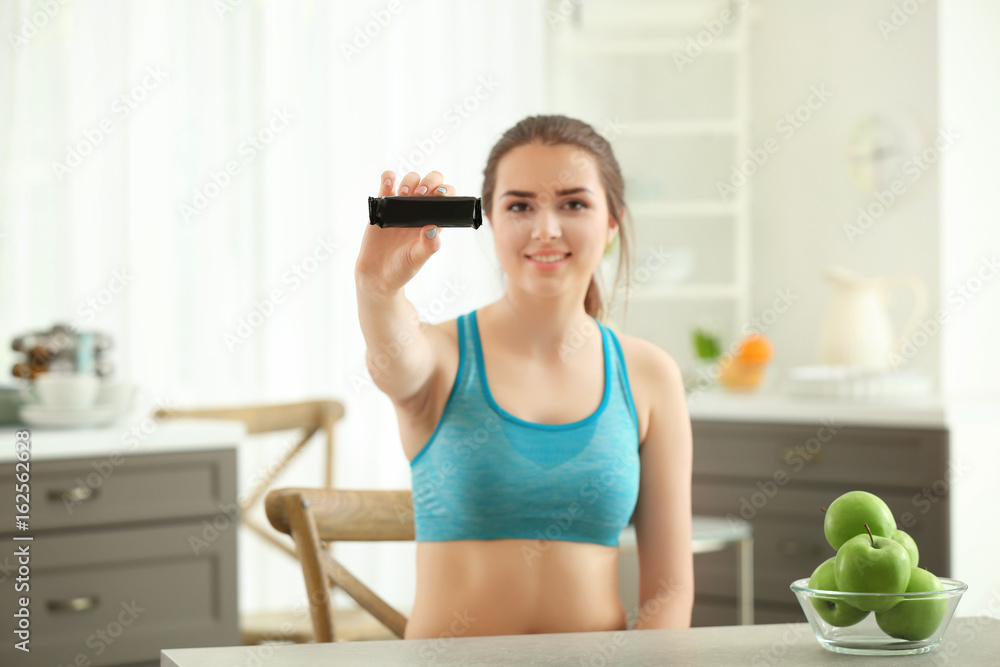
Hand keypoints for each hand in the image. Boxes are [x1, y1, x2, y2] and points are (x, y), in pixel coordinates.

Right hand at [355, 170, 454, 294]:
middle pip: (431, 182)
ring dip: (409, 180)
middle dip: (429, 181)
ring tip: (402, 194)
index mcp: (433, 220)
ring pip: (411, 179)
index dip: (446, 191)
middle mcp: (420, 210)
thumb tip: (433, 227)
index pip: (446, 198)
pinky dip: (387, 177)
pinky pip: (387, 182)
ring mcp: (401, 205)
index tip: (440, 194)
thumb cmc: (402, 268)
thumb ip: (429, 245)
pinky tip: (388, 184)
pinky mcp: (383, 205)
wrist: (377, 274)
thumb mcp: (418, 259)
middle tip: (420, 193)